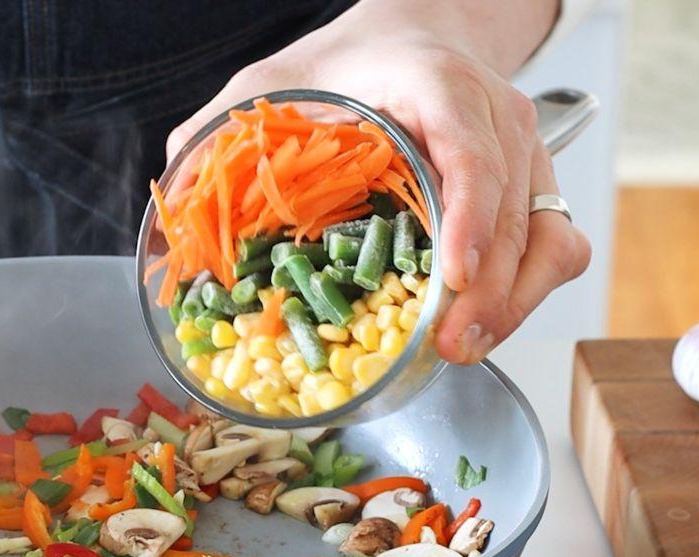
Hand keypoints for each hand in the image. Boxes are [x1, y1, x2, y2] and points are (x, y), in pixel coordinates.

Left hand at [168, 2, 589, 362]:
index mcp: (435, 86)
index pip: (472, 151)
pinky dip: (526, 292)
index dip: (471, 217)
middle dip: (490, 291)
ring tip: (461, 349)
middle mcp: (493, 118)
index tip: (455, 277)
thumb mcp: (272, 82)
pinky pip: (555, 245)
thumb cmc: (345, 64)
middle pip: (518, 212)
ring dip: (514, 303)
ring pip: (549, 237)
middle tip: (448, 346)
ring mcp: (522, 154)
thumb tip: (172, 206)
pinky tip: (478, 324)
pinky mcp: (530, 187)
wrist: (411, 36)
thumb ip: (218, 134)